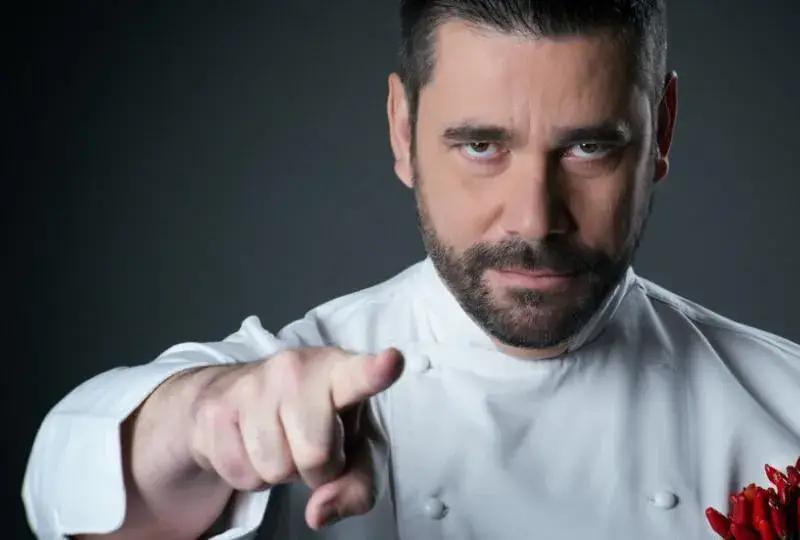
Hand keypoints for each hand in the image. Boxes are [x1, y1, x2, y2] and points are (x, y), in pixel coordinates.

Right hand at [189, 347, 403, 528]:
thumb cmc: (313, 420)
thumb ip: (357, 487)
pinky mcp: (217, 410)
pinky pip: (242, 475)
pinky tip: (251, 443)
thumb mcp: (353, 452)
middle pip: (316, 455)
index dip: (376, 371)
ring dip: (280, 471)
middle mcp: (295, 369)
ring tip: (280, 440)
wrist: (236, 396)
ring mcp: (253, 385)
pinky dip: (249, 473)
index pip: (359, 375)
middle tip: (311, 446)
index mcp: (339, 371)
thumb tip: (321, 511)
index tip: (392, 361)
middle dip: (316, 469)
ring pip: (275, 469)